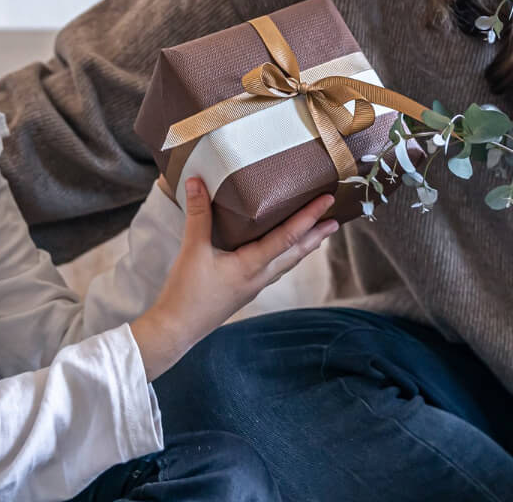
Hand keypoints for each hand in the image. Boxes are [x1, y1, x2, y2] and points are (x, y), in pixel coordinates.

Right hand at [131, 177, 336, 379]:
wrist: (177, 330)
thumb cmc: (186, 293)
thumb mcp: (192, 250)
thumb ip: (198, 214)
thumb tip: (196, 181)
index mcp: (252, 265)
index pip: (289, 236)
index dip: (309, 216)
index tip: (327, 201)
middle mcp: (259, 277)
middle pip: (296, 252)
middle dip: (316, 235)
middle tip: (335, 219)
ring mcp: (253, 286)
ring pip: (286, 263)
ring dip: (303, 247)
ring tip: (317, 235)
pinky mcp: (244, 291)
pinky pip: (273, 270)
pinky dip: (285, 257)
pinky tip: (280, 254)